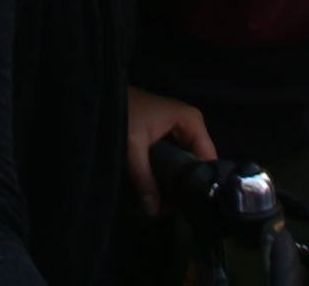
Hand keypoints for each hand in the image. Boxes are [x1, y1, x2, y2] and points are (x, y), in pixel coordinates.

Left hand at [124, 87, 216, 209]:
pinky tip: (161, 194)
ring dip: (176, 184)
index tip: (192, 209)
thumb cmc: (122, 112)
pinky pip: (175, 159)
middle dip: (187, 187)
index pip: (208, 158)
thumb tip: (155, 212)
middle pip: (198, 163)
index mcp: (191, 121)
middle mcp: (191, 125)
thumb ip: (144, 178)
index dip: (202, 183)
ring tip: (167, 208)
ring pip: (186, 163)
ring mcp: (180, 131)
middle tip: (176, 212)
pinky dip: (168, 175)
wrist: (100, 95)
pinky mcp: (168, 137)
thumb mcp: (133, 145)